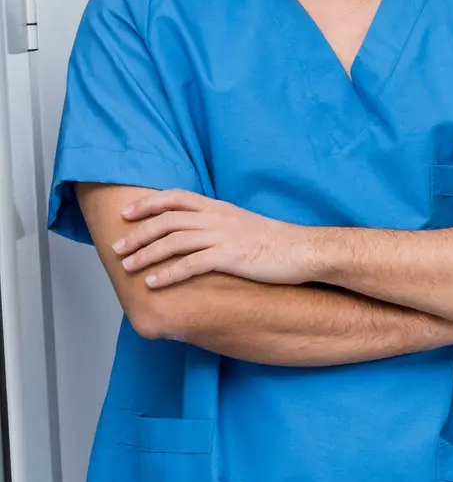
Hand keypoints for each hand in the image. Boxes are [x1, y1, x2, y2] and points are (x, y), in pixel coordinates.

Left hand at [113, 190, 316, 288]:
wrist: (305, 250)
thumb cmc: (278, 243)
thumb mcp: (244, 225)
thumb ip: (220, 225)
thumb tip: (199, 236)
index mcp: (220, 208)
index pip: (175, 197)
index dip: (147, 204)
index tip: (126, 214)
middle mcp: (217, 218)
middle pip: (166, 220)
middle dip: (137, 234)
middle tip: (118, 249)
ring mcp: (224, 236)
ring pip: (173, 241)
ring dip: (145, 254)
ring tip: (127, 268)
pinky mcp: (230, 257)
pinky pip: (190, 264)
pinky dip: (167, 274)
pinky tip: (153, 284)